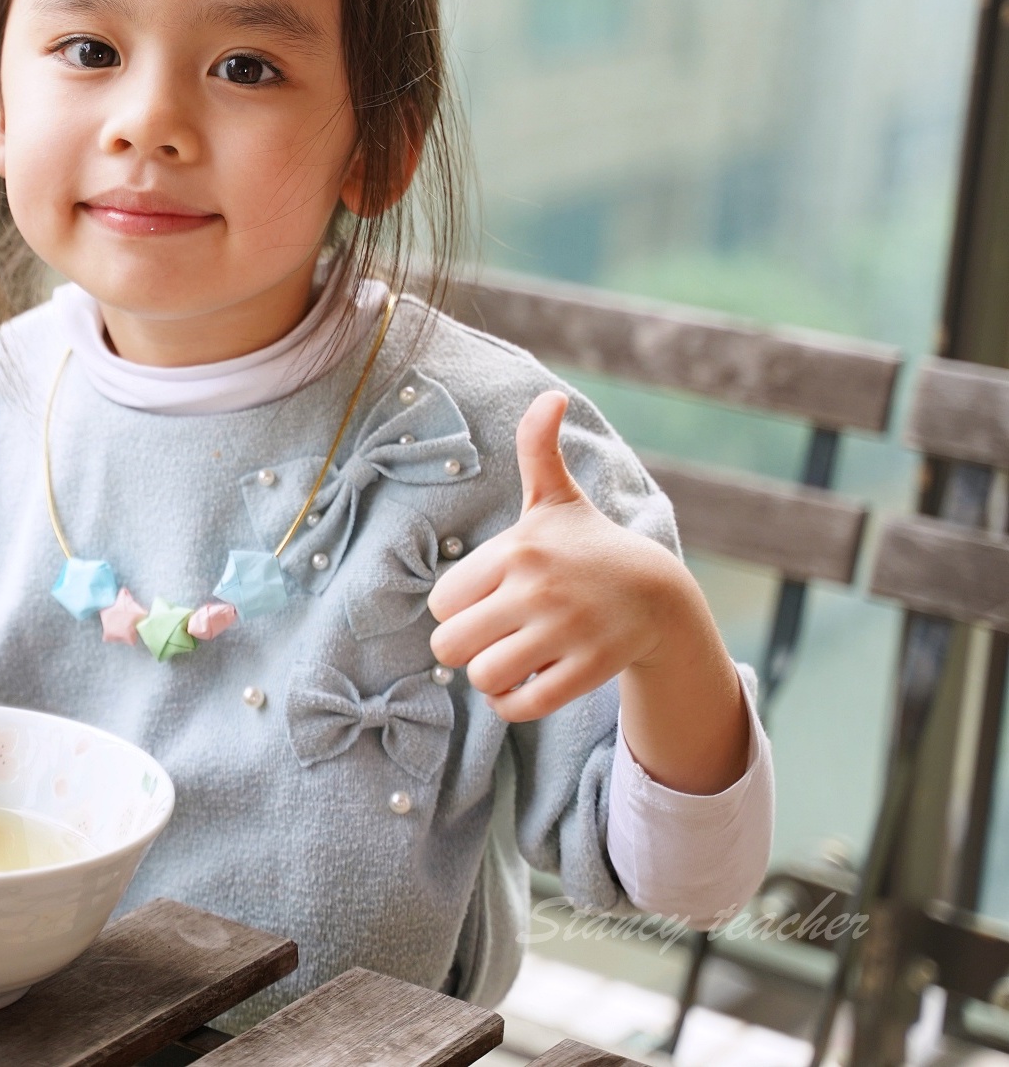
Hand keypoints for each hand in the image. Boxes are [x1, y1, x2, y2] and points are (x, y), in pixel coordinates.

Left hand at [426, 390, 712, 722]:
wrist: (658, 595)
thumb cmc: (590, 547)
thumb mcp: (557, 499)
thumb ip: (539, 449)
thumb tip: (549, 394)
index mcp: (517, 549)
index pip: (441, 602)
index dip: (457, 610)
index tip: (485, 603)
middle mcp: (538, 588)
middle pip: (450, 645)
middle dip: (465, 649)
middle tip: (491, 640)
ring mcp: (565, 631)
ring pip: (484, 678)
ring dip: (490, 679)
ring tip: (510, 662)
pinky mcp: (589, 669)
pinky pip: (520, 707)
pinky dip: (513, 705)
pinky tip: (526, 687)